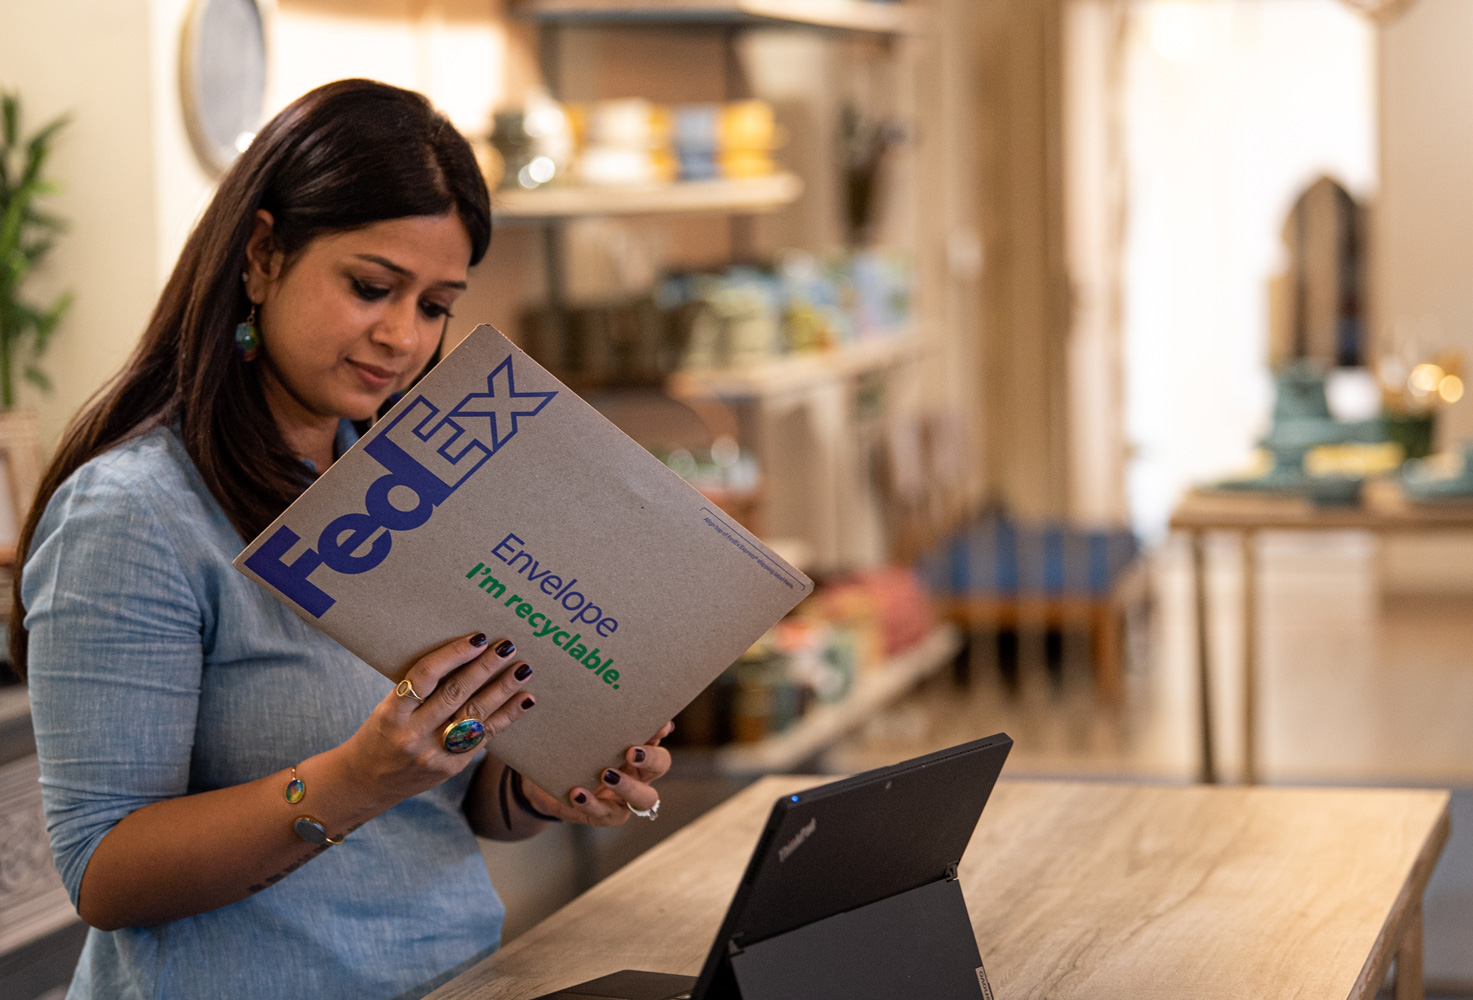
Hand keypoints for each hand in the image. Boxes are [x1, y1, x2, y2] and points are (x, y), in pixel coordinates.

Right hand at [339, 633, 535, 808]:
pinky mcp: (451, 768)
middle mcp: (412, 735)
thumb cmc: (380, 733)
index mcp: (391, 714)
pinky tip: (524, 700)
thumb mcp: (388, 707)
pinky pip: (483, 738)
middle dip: (485, 668)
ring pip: (475, 717)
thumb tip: (464, 656)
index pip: (424, 677)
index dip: (453, 655)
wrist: (366, 783)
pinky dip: (506, 717)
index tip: (478, 638)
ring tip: (522, 670)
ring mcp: (433, 754)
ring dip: (502, 690)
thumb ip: (419, 689)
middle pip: (455, 695)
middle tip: (507, 647)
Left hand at [520, 722, 673, 826]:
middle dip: (651, 758)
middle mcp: (638, 773)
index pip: (657, 736)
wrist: (546, 783)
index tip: (659, 723)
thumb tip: (586, 702)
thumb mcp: (582, 734)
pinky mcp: (605, 815)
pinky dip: (592, 803)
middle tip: (631, 752)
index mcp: (637, 749)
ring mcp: (624, 798)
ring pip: (645, 798)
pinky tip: (577, 793)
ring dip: (629, 786)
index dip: (661, 731)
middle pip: (661, 766)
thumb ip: (595, 722)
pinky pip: (605, 814)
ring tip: (607, 775)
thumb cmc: (571, 751)